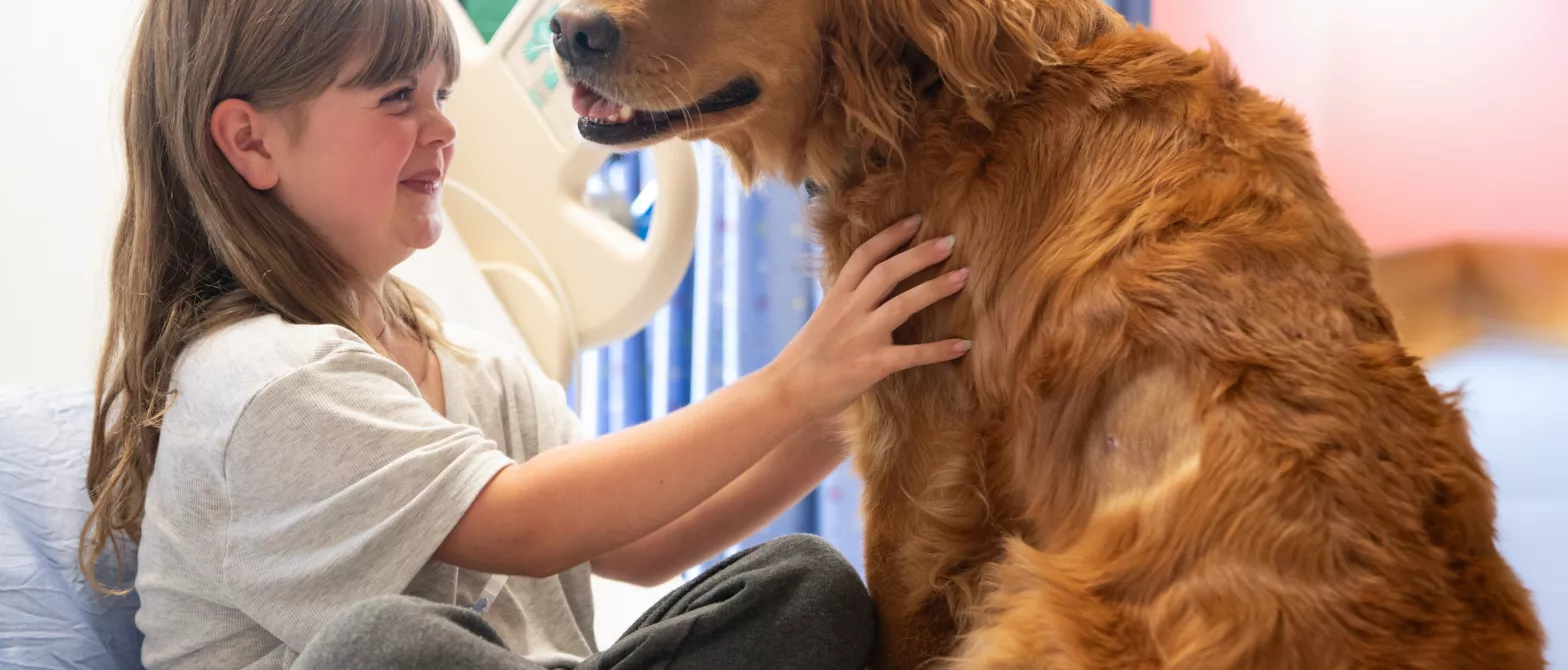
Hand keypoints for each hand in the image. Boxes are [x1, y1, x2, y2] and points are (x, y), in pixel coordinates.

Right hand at [764, 215, 969, 419]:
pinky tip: (963, 345)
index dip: (891, 235)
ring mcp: (862, 337)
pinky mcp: (873, 365)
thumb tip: (867, 284)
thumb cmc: (806, 357)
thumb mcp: (823, 318)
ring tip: (963, 276)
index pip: (865, 255)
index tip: (915, 219)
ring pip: (905, 304)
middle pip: (888, 271)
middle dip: (920, 253)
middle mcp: (850, 311)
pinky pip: (913, 354)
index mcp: (837, 296)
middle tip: (950, 240)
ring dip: (936, 288)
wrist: (788, 392)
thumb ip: (846, 300)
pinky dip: (939, 350)